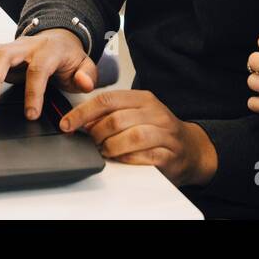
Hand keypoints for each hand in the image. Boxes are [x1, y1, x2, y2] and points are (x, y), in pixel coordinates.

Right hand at [0, 29, 96, 119]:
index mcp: (45, 51)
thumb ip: (87, 74)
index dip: (34, 92)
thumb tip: (84, 82)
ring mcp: (5, 49)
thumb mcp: (83, 64)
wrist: (57, 37)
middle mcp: (21, 47)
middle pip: (2, 57)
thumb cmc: (65, 55)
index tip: (30, 114)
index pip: (37, 70)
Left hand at [59, 90, 217, 186]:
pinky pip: (146, 156)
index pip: (107, 100)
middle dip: (97, 133)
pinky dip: (128, 159)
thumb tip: (80, 121)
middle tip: (91, 142)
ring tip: (105, 151)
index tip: (68, 123)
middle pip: (117, 119)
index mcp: (143, 99)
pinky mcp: (170, 155)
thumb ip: (111, 114)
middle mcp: (155, 112)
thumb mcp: (136, 114)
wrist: (190, 148)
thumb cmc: (158, 130)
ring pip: (133, 136)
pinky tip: (121, 159)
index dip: (83, 112)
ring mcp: (165, 133)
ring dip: (112, 147)